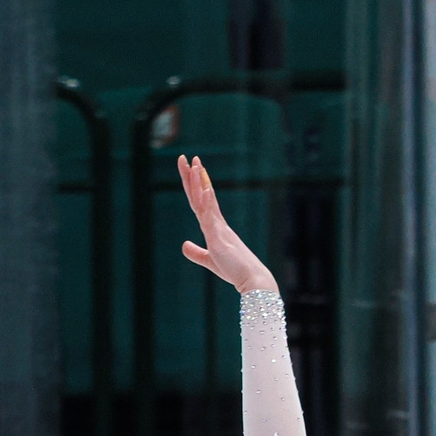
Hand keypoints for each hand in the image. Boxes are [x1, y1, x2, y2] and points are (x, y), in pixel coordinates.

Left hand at [177, 154, 275, 293]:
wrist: (252, 278)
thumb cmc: (234, 270)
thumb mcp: (209, 261)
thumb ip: (196, 252)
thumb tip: (184, 245)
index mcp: (214, 227)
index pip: (200, 202)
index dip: (193, 185)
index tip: (190, 169)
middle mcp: (217, 223)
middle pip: (201, 195)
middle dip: (192, 176)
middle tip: (186, 157)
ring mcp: (218, 228)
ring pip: (206, 200)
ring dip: (199, 182)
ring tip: (194, 164)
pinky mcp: (219, 237)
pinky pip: (211, 216)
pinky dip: (206, 202)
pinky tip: (202, 189)